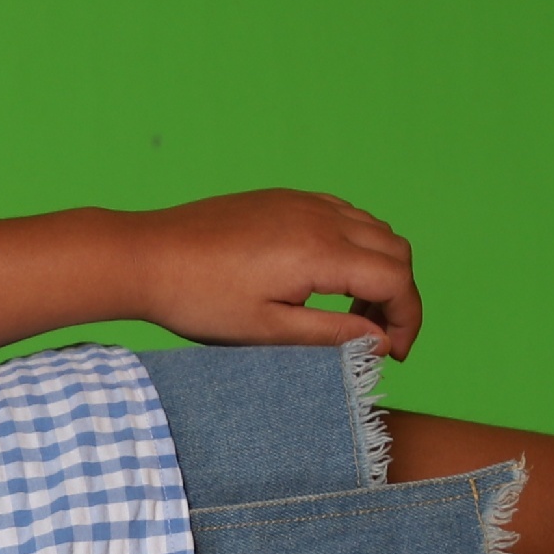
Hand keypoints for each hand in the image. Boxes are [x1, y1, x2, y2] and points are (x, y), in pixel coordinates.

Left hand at [132, 189, 422, 359]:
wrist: (146, 256)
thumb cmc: (199, 299)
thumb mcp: (267, 330)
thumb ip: (331, 334)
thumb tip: (382, 342)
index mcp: (320, 252)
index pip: (396, 280)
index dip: (407, 320)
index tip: (394, 354)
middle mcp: (320, 218)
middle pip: (396, 250)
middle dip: (399, 296)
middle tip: (378, 337)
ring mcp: (303, 203)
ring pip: (374, 229)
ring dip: (379, 269)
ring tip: (352, 313)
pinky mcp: (284, 199)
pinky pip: (343, 214)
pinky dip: (355, 245)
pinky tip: (327, 278)